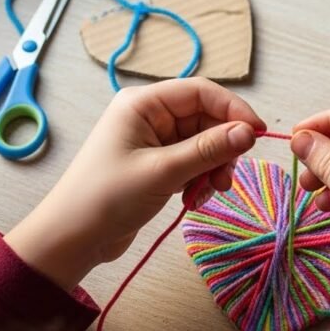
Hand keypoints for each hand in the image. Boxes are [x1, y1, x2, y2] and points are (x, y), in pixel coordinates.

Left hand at [7, 78, 264, 291]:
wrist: (71, 239)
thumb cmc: (107, 198)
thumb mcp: (163, 172)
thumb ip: (208, 150)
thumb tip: (249, 132)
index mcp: (143, 103)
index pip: (201, 91)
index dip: (233, 109)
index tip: (258, 134)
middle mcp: (149, 116)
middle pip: (205, 118)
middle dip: (222, 146)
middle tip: (228, 176)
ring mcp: (153, 140)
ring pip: (203, 143)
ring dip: (213, 167)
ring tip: (211, 192)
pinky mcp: (156, 164)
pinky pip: (192, 162)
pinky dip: (201, 178)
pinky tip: (195, 199)